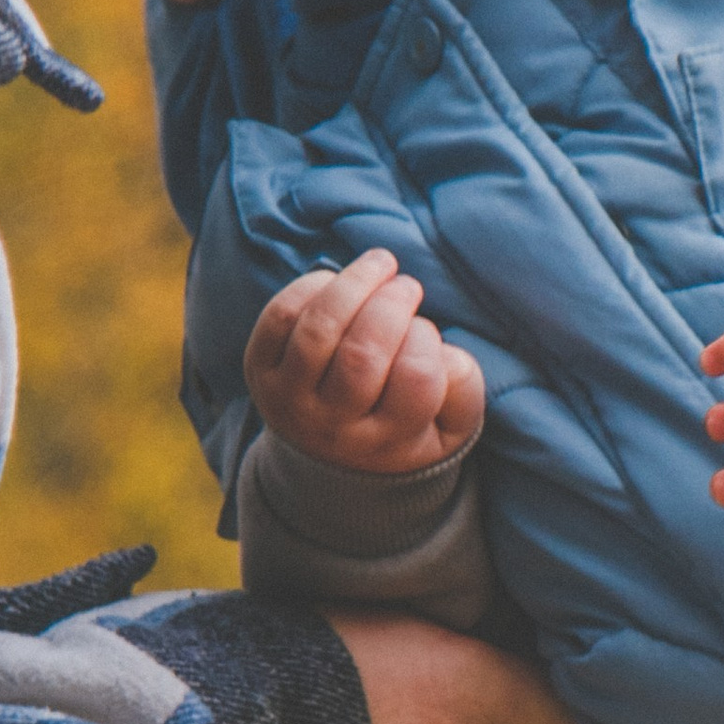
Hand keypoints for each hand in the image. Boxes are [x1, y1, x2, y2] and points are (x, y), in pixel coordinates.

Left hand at [246, 250, 484, 474]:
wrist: (330, 460)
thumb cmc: (403, 428)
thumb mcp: (450, 427)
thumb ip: (463, 388)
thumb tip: (442, 349)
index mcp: (388, 442)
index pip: (416, 379)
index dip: (427, 340)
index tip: (425, 331)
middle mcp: (334, 427)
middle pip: (362, 354)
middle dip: (392, 304)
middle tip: (408, 286)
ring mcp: (290, 400)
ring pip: (319, 330)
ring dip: (354, 283)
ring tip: (381, 264)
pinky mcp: (260, 372)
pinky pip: (280, 317)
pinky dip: (311, 286)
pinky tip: (337, 281)